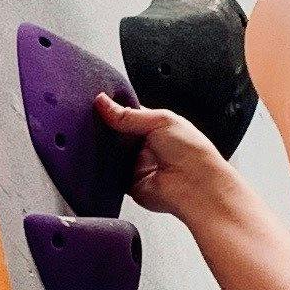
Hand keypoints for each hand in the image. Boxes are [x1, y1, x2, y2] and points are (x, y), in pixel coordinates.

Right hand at [97, 95, 229, 222]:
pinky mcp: (129, 183)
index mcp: (156, 126)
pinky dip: (104, 169)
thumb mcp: (160, 121)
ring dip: (103, 149)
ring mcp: (137, 165)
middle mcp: (145, 145)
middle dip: (106, 129)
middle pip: (116, 134)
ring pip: (110, 153)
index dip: (113, 110)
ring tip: (94, 140)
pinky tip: (99, 161)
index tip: (96, 104)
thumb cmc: (193, 153)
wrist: (196, 188)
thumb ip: (130, 114)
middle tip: (93, 122)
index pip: (128, 115)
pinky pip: (110, 174)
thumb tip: (103, 102)